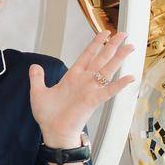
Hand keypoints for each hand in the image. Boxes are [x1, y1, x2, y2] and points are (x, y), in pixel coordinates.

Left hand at [29, 31, 135, 145]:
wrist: (53, 131)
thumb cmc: (48, 116)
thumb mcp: (38, 92)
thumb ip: (37, 78)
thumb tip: (34, 66)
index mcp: (72, 77)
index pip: (87, 55)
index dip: (96, 44)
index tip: (104, 33)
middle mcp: (84, 81)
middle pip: (101, 58)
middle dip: (112, 45)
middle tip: (123, 34)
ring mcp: (90, 90)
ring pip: (108, 70)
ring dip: (119, 58)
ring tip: (130, 47)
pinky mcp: (93, 100)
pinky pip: (109, 90)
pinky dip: (119, 84)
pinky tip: (129, 77)